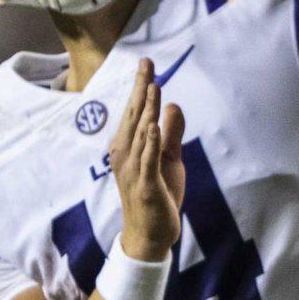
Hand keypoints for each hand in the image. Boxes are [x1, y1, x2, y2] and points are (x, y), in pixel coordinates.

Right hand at [112, 60, 185, 258]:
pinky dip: (150, 143)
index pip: (135, 112)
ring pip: (141, 135)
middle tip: (146, 64)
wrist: (150, 235)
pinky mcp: (145, 186)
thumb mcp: (169, 160)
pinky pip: (147, 161)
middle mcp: (126, 155)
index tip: (146, 64)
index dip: (140, 88)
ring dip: (146, 110)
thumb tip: (172, 105)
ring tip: (153, 86)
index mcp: (129, 146)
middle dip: (141, 90)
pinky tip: (154, 126)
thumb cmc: (157, 194)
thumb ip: (171, 134)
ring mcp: (133, 170)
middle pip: (134, 117)